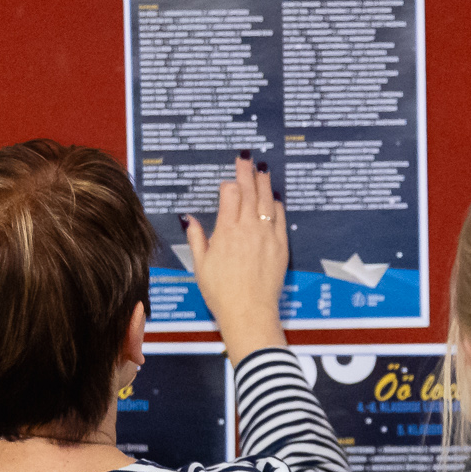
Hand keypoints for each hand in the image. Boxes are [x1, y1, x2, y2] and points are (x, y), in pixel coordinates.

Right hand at [182, 153, 287, 361]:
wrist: (249, 312)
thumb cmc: (222, 293)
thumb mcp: (201, 265)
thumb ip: (197, 238)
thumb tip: (189, 219)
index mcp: (226, 231)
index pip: (230, 194)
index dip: (229, 184)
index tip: (228, 180)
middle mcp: (248, 228)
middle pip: (249, 191)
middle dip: (247, 172)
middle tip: (246, 159)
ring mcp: (267, 236)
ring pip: (267, 200)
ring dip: (264, 183)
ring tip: (262, 170)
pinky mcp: (281, 246)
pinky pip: (280, 218)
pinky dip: (277, 205)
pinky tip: (275, 198)